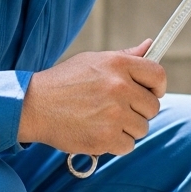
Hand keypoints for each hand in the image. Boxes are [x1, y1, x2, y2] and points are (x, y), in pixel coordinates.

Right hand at [17, 39, 166, 155]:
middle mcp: (119, 88)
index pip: (158, 75)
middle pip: (153, 107)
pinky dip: (116, 144)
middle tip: (121, 110)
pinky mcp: (105, 137)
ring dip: (127, 129)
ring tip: (105, 121)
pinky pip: (128, 146)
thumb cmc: (64, 81)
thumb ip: (125, 56)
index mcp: (118, 65)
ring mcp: (113, 114)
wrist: (32, 105)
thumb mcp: (94, 60)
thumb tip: (150, 46)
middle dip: (140, 111)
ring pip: (142, 128)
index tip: (152, 93)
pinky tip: (100, 133)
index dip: (158, 87)